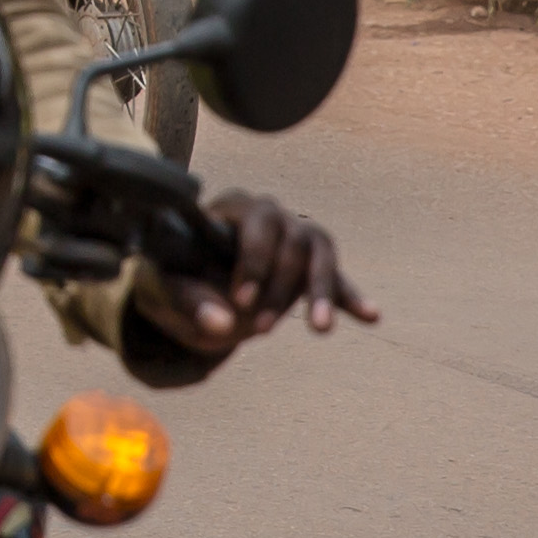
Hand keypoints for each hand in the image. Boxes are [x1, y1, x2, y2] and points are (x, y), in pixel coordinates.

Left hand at [134, 188, 379, 356]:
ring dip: (320, 293)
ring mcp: (297, 238)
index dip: (253, 262)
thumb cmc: (175, 274)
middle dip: (279, 289)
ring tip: (320, 329)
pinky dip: (351, 297)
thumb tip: (221, 325)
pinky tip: (371, 316)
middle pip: (293, 243)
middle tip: (259, 330)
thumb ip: (187, 302)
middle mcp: (272, 215)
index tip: (240, 301)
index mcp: (234, 207)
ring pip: (321, 257)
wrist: (190, 280)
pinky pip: (337, 279)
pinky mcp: (311, 267)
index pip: (256, 225)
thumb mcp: (166, 286)